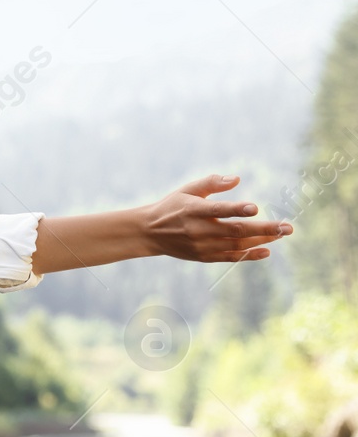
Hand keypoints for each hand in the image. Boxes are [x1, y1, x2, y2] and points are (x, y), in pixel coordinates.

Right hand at [143, 174, 291, 262]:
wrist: (150, 233)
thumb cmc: (173, 206)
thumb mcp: (187, 190)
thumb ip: (212, 183)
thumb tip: (237, 179)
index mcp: (193, 210)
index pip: (218, 210)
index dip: (236, 209)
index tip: (255, 208)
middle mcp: (198, 229)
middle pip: (236, 230)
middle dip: (264, 229)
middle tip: (287, 227)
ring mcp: (202, 245)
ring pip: (237, 245)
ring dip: (262, 240)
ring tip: (281, 234)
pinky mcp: (204, 256)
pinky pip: (230, 257)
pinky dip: (249, 255)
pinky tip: (266, 251)